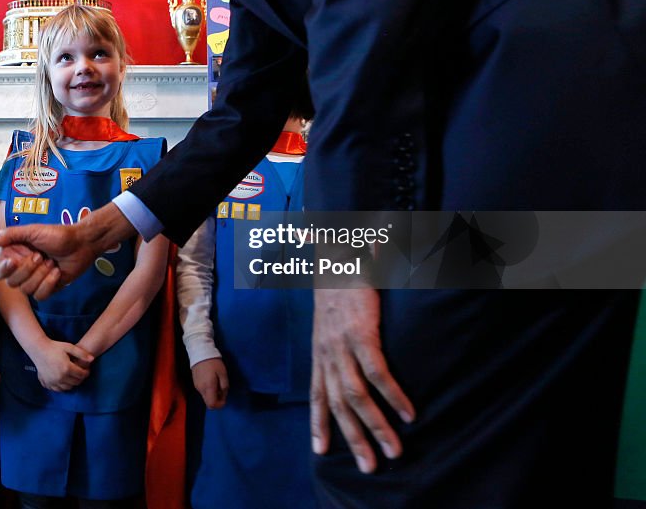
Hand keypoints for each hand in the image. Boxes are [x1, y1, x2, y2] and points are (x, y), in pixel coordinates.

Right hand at [0, 203, 134, 299]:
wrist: (81, 243)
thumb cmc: (57, 234)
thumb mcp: (33, 231)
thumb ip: (11, 235)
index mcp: (18, 256)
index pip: (1, 272)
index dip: (4, 269)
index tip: (12, 260)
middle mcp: (24, 270)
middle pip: (13, 282)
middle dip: (28, 269)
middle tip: (41, 256)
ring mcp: (37, 280)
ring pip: (26, 290)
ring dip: (41, 276)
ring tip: (52, 263)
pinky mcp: (49, 288)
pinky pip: (40, 296)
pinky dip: (49, 284)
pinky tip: (57, 272)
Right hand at [31, 339, 93, 391]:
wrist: (38, 349)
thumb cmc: (54, 346)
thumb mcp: (69, 347)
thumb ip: (81, 353)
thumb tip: (92, 359)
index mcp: (67, 368)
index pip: (81, 375)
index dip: (86, 373)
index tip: (87, 369)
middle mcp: (60, 377)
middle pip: (76, 382)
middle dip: (80, 378)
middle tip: (80, 373)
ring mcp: (53, 381)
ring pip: (68, 388)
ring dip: (72, 383)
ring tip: (73, 376)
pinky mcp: (47, 383)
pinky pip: (58, 389)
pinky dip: (63, 387)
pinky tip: (64, 380)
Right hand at [192, 358, 228, 409]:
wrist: (200, 352)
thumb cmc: (214, 363)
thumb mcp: (223, 374)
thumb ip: (224, 386)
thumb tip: (223, 395)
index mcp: (208, 387)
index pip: (212, 405)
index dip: (219, 405)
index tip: (224, 398)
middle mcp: (201, 389)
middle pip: (208, 402)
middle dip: (216, 400)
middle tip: (222, 390)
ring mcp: (197, 386)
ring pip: (205, 397)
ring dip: (212, 394)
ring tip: (217, 383)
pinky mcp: (195, 383)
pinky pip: (203, 391)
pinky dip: (208, 390)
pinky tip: (211, 380)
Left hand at [310, 288, 414, 473]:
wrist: (337, 257)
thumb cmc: (339, 289)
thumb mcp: (330, 321)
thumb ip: (339, 344)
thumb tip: (353, 366)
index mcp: (320, 352)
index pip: (316, 394)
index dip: (317, 424)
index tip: (320, 451)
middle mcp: (327, 353)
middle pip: (337, 405)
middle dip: (353, 439)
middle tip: (369, 467)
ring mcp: (342, 345)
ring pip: (356, 396)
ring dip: (375, 427)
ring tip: (394, 450)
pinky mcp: (360, 334)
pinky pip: (377, 373)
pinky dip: (392, 396)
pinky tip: (408, 414)